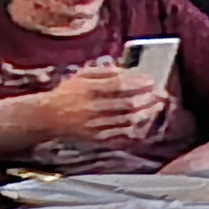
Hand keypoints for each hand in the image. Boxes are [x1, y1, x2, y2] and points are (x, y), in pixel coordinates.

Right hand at [43, 62, 164, 142]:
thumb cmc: (66, 93)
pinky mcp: (95, 138)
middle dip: (147, 99)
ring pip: (125, 120)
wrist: (46, 117)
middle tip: (161, 94)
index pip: (119, 86)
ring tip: (157, 107)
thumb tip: (123, 69)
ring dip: (144, 113)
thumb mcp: (80, 77)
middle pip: (126, 104)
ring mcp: (94, 124)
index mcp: (88, 90)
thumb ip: (101, 72)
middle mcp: (91, 108)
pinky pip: (119, 135)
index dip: (138, 83)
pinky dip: (133, 129)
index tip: (152, 80)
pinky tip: (143, 123)